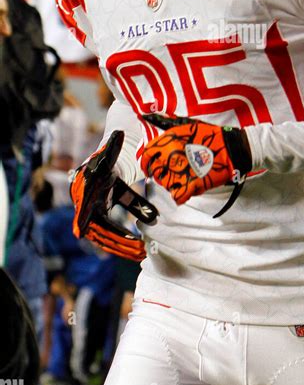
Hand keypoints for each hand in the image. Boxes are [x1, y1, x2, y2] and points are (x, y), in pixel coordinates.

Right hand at [70, 130, 157, 260]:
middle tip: (137, 248)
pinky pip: (111, 235)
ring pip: (105, 237)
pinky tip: (138, 247)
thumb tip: (119, 132)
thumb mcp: (110, 153)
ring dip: (122, 245)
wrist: (103, 165)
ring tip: (141, 252)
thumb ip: (113, 146)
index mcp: (85, 190)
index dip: (82, 218)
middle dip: (117, 240)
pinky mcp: (100, 220)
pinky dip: (123, 241)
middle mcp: (85, 206)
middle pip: (98, 229)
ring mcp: (92, 215)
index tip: (80, 232)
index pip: (83, 206)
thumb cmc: (106, 158)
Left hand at [141, 113, 251, 211]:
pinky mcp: (192, 184)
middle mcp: (171, 156)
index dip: (146, 162)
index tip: (149, 166)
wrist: (231, 147)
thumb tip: (146, 116)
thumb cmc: (210, 135)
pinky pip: (178, 196)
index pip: (146, 154)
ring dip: (172, 184)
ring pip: (165, 185)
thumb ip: (164, 122)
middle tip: (172, 173)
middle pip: (155, 172)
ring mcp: (181, 171)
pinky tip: (186, 189)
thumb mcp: (186, 124)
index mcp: (169, 141)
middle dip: (160, 174)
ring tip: (183, 178)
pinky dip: (180, 195)